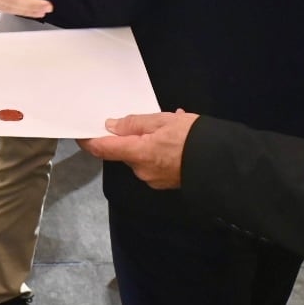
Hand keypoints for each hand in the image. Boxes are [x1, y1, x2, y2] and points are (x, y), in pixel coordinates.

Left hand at [79, 110, 198, 188]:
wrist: (223, 164)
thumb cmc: (192, 138)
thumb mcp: (163, 121)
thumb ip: (134, 124)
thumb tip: (111, 126)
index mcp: (138, 153)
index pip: (103, 149)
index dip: (89, 141)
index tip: (81, 133)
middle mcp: (141, 171)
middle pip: (125, 152)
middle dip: (132, 137)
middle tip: (148, 121)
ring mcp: (154, 180)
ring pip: (141, 157)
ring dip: (148, 143)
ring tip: (170, 126)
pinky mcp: (166, 183)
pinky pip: (154, 163)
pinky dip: (159, 151)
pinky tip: (176, 139)